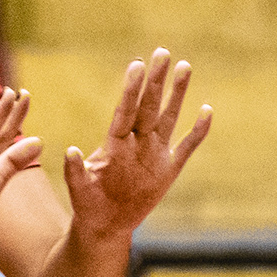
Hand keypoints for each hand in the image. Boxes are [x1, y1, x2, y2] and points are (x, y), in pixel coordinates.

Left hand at [65, 50, 211, 248]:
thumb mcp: (79, 190)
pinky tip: (207, 111)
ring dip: (177, 94)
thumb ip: (75, 172)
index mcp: (114, 143)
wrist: (106, 224)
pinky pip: (186, 146)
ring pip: (168, 117)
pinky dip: (197, 131)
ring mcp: (154, 152)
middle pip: (148, 106)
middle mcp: (136, 141)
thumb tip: (69, 151)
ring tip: (184, 66)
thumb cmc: (88, 204)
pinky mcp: (168, 169)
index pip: (125, 111)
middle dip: (156, 80)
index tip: (137, 65)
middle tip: (162, 52)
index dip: (131, 90)